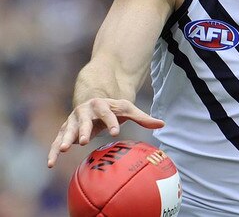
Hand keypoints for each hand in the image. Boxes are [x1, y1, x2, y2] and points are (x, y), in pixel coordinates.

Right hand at [47, 98, 164, 167]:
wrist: (93, 99)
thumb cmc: (114, 108)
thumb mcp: (128, 110)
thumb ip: (143, 118)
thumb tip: (163, 124)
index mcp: (101, 105)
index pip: (107, 113)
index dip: (111, 122)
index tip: (115, 132)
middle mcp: (84, 111)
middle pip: (84, 121)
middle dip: (83, 130)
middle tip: (83, 141)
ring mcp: (73, 120)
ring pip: (68, 130)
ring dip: (65, 140)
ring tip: (63, 151)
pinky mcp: (66, 129)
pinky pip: (58, 140)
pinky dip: (54, 151)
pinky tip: (50, 163)